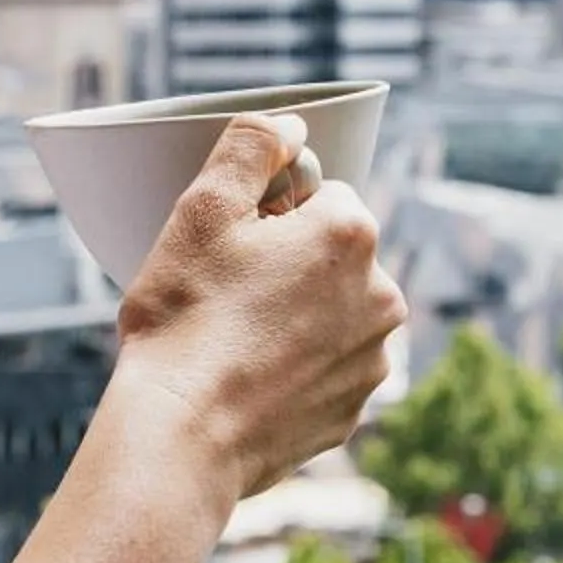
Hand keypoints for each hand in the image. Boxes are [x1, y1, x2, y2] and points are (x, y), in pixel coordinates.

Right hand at [111, 113, 409, 500]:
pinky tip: (249, 378)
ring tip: (235, 340)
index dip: (269, 214)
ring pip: (332, 312)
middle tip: (227, 292)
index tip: (232, 245)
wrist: (180, 438)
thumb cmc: (184, 320)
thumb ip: (250, 146)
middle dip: (289, 263)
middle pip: (333, 254)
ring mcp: (372, 360)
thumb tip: (290, 124)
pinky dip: (295, 368)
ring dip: (296, 315)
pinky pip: (326, 368)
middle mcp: (382, 295)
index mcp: (351, 234)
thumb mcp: (201, 210)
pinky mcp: (353, 410)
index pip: (319, 195)